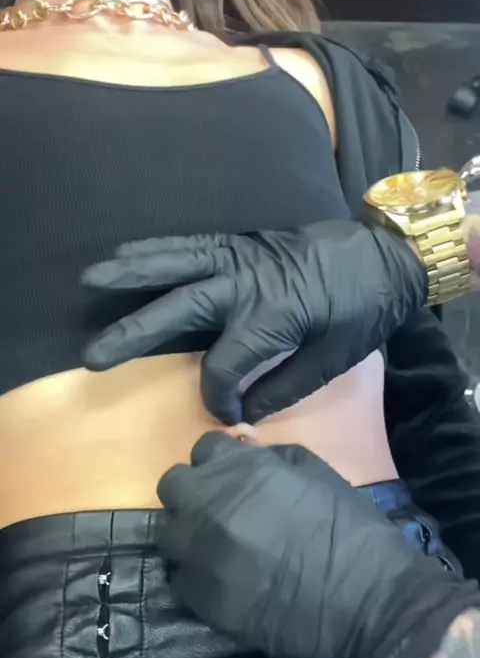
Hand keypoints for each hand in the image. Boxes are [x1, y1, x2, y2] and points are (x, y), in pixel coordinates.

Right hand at [82, 221, 426, 423]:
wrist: (384, 258)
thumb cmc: (363, 312)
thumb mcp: (332, 360)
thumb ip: (281, 388)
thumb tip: (240, 413)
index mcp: (274, 316)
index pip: (224, 366)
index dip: (218, 396)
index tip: (225, 413)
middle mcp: (247, 283)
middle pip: (179, 310)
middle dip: (134, 335)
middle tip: (93, 356)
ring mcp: (240, 257)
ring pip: (175, 265)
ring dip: (132, 274)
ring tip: (91, 279)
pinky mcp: (240, 244)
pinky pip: (191, 245)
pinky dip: (157, 249)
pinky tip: (129, 252)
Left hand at [157, 433, 477, 657]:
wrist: (366, 600)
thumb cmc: (350, 529)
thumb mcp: (316, 472)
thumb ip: (272, 457)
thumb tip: (246, 451)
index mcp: (241, 468)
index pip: (203, 448)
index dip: (218, 462)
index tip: (231, 477)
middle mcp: (210, 503)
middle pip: (173, 486)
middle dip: (193, 493)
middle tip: (219, 510)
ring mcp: (200, 552)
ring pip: (169, 533)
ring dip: (189, 534)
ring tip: (219, 549)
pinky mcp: (201, 597)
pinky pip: (180, 578)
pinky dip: (197, 576)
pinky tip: (226, 582)